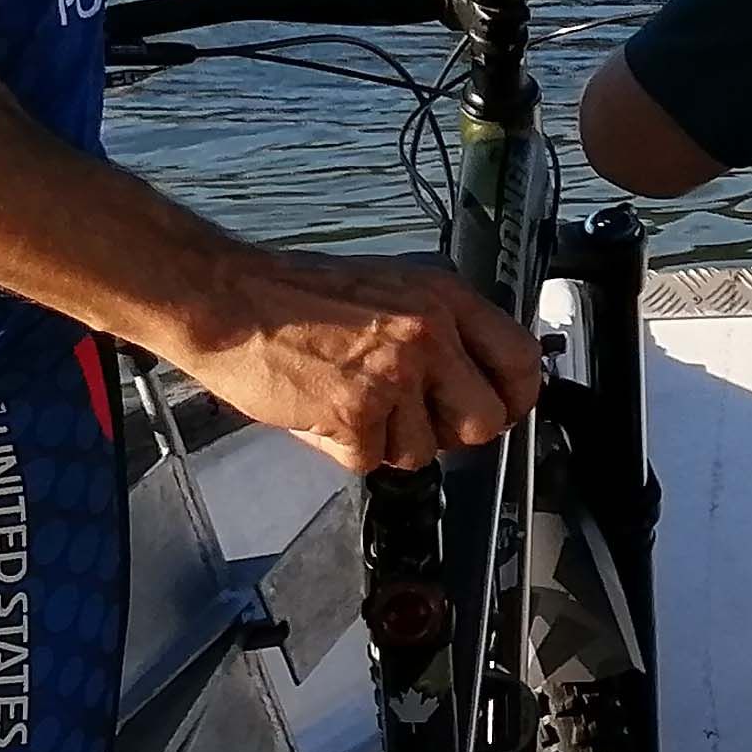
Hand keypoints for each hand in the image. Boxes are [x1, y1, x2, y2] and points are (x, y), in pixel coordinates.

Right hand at [186, 256, 545, 475]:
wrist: (229, 301)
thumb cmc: (299, 297)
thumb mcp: (392, 289)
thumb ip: (441, 330)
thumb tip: (478, 380)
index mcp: (444, 298)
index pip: (522, 360)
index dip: (515, 398)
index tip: (499, 410)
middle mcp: (429, 333)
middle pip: (484, 421)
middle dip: (449, 434)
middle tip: (408, 418)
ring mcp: (395, 374)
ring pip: (425, 453)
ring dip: (386, 442)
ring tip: (348, 400)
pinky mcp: (357, 412)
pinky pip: (371, 461)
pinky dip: (344, 448)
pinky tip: (320, 411)